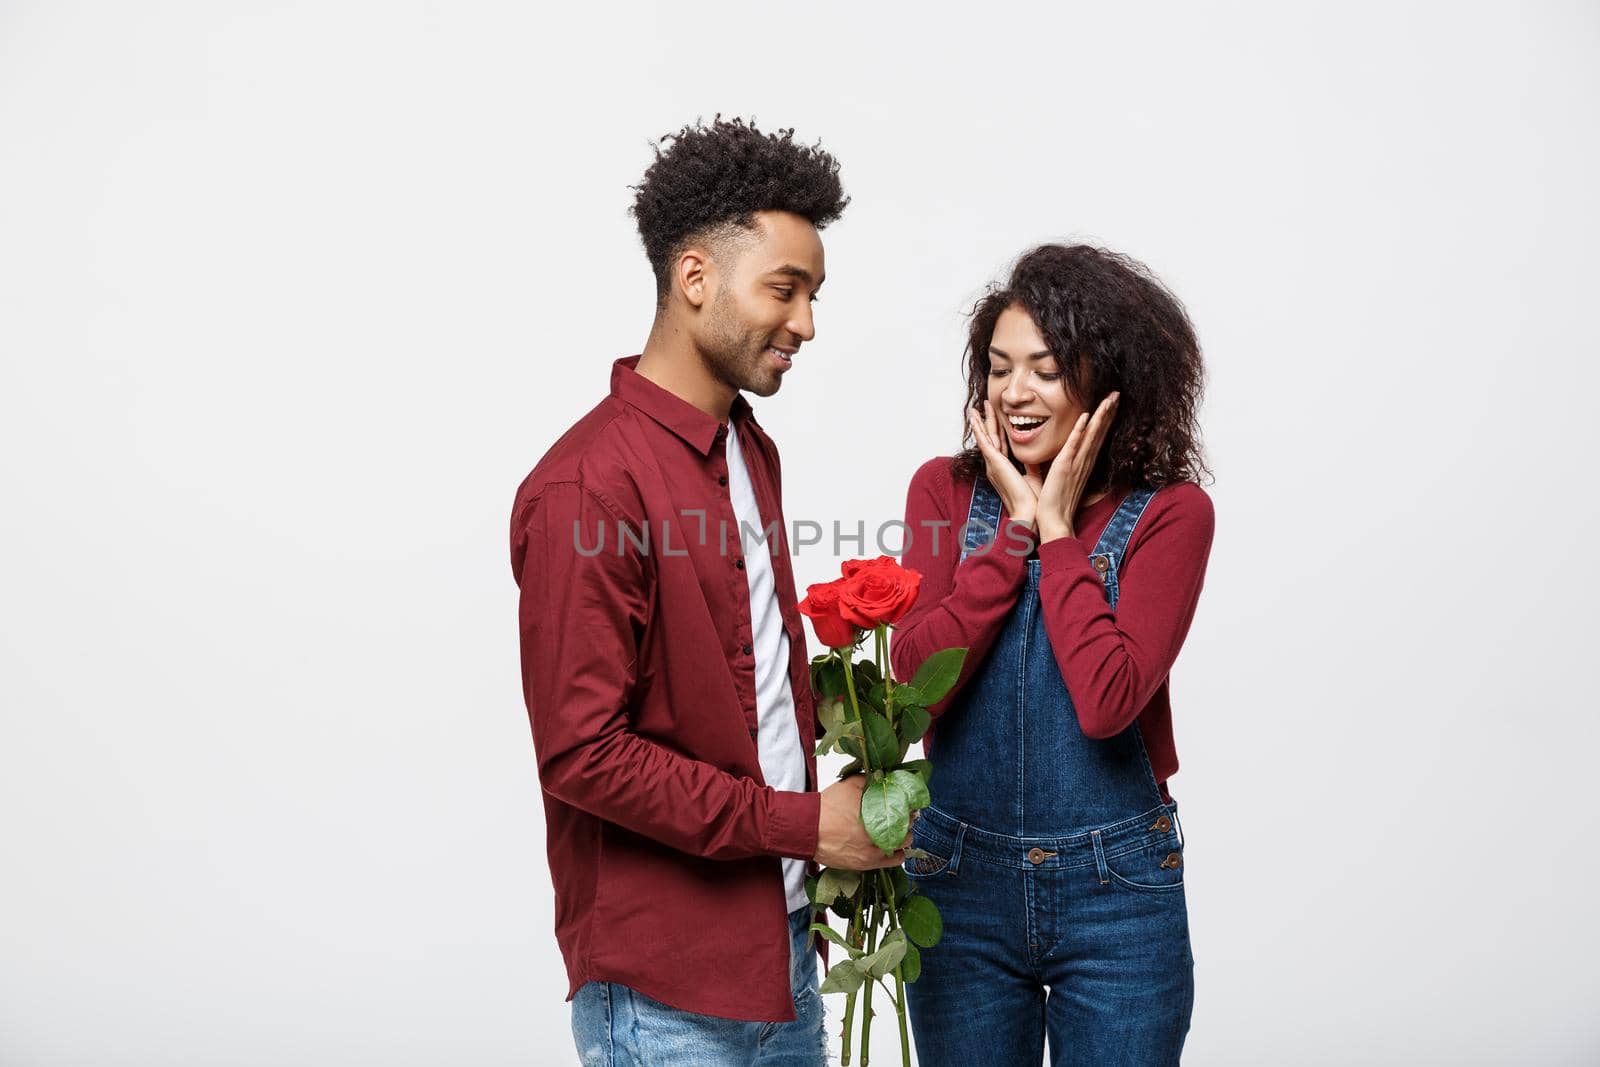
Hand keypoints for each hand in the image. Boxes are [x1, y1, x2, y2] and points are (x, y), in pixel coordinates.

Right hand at [813, 774, 912, 869]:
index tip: (907, 805)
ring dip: (903, 837)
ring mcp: (873, 850)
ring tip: (896, 832)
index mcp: (876, 810)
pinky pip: (894, 861)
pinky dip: (897, 853)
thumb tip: (884, 779)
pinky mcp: (867, 863)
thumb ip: (870, 781)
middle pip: (908, 827)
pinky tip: (893, 846)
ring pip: (903, 845)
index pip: (907, 809)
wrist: (807, 828)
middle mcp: (878, 832)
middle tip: (902, 818)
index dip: (908, 806)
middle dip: (907, 821)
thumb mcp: (850, 784)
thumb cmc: (826, 807)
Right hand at [967, 401, 1039, 528]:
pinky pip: (984, 441)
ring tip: (975, 408)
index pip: (999, 445)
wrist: (1027, 512)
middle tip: (982, 407)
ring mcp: (993, 464)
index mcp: (1003, 469)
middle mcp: (995, 465)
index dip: (997, 431)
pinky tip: (975, 418)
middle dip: (986, 422)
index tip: (997, 419)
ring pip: (985, 437)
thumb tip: (1035, 456)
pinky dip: (978, 428)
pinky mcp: (994, 462)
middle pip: (990, 438)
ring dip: (980, 422)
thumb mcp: (1033, 476)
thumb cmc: (1031, 500)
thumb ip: (1031, 465)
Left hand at [1037, 392, 1118, 542]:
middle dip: (1108, 412)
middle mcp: (1084, 461)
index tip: (1110, 403)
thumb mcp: (1055, 477)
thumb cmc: (1053, 501)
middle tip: (1117, 393)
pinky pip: (1074, 446)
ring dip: (1101, 416)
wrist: (1053, 520)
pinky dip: (1080, 431)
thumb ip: (1054, 464)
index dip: (1103, 419)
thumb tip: (1045, 455)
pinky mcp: (1064, 467)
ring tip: (1109, 399)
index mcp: (1082, 463)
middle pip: (1099, 432)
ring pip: (1092, 435)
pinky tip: (1086, 417)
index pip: (1095, 436)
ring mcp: (1076, 464)